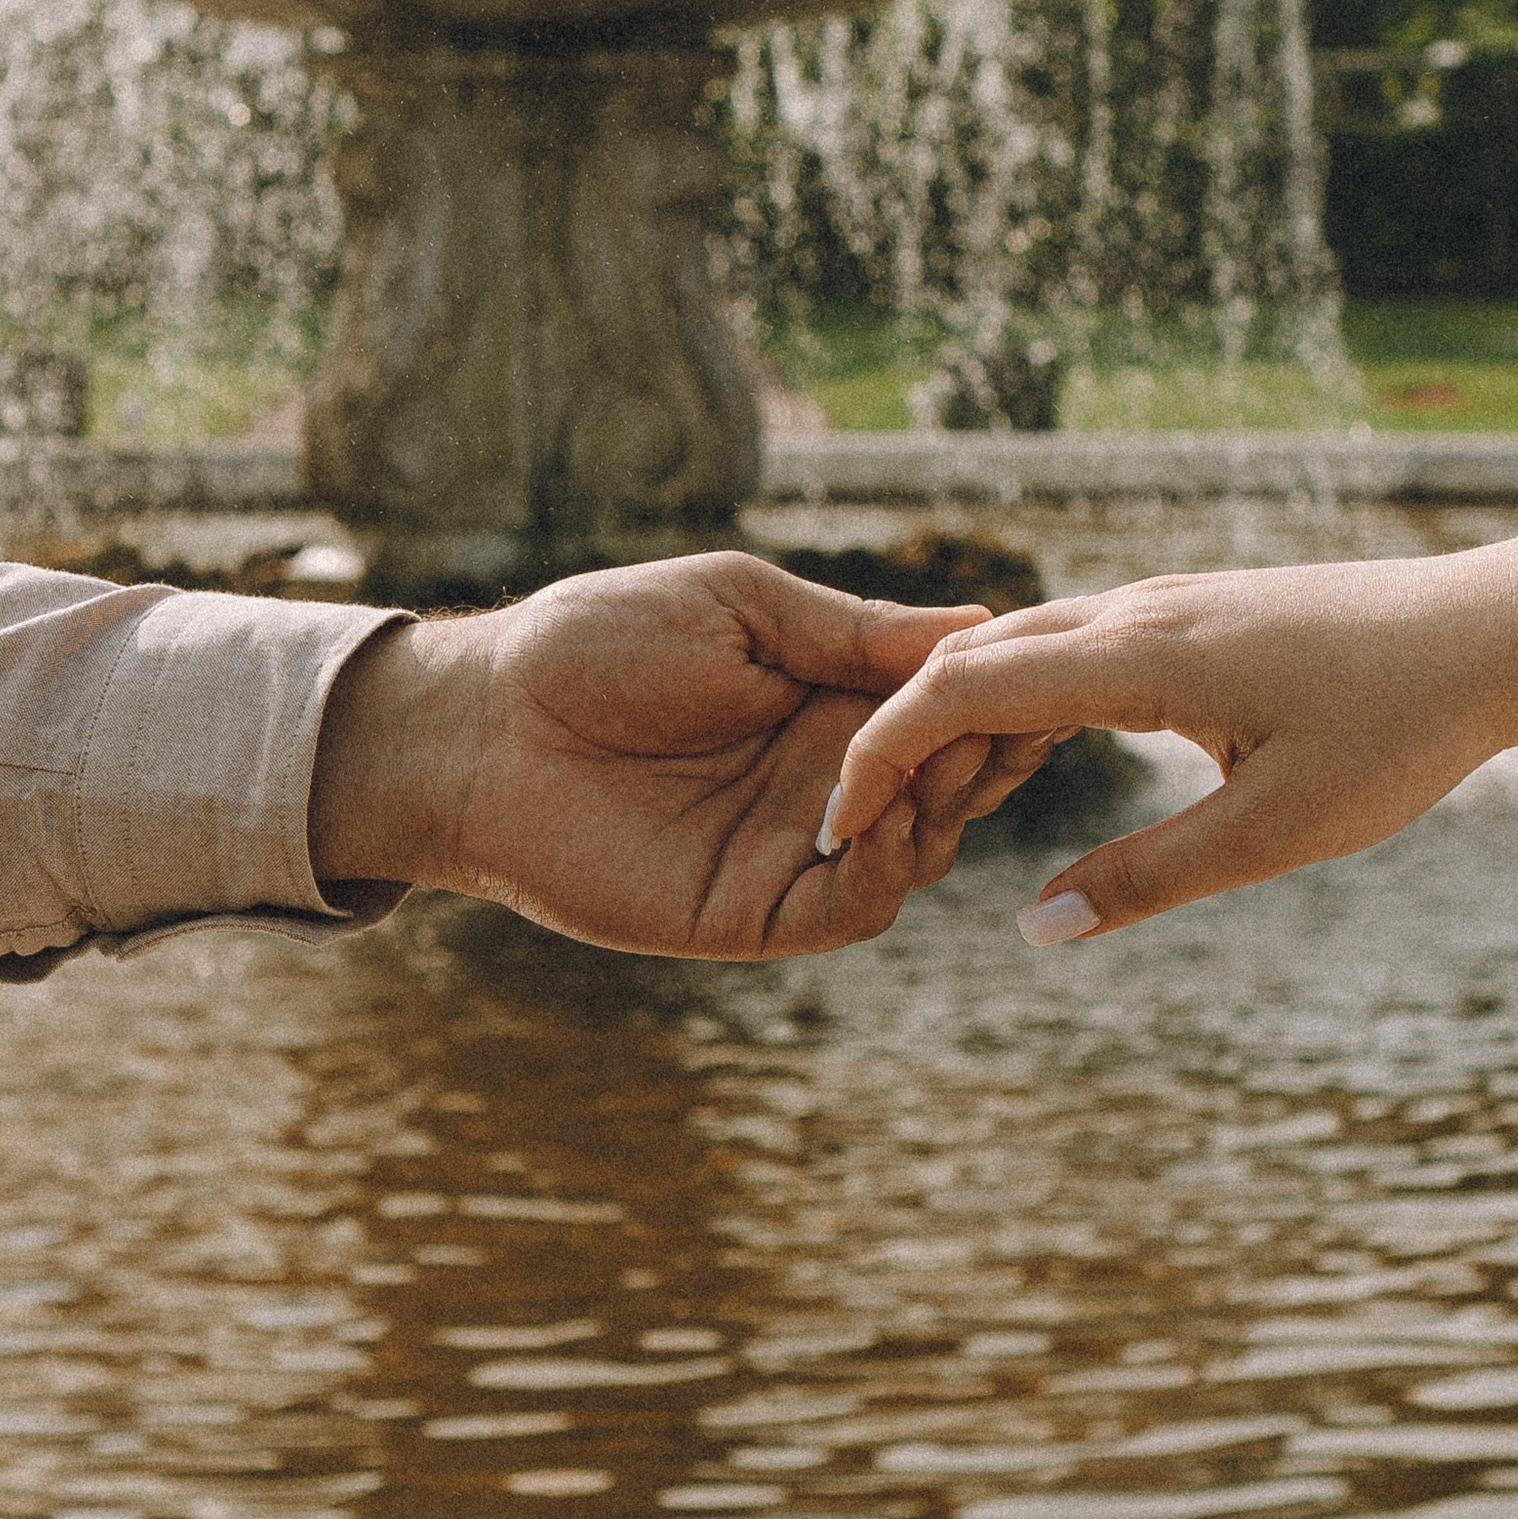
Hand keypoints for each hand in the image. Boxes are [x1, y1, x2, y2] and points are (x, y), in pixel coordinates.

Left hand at [308, 550, 1052, 957]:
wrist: (482, 727)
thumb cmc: (592, 643)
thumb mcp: (739, 607)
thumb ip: (854, 631)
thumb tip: (980, 624)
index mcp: (829, 697)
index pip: (946, 708)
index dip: (995, 696)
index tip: (1035, 674)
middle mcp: (826, 777)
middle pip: (951, 781)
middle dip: (986, 754)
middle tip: (997, 726)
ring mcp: (794, 849)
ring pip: (918, 851)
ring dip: (942, 811)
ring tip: (935, 770)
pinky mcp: (755, 911)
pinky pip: (851, 909)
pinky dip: (885, 873)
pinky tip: (880, 825)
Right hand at [829, 523, 1517, 940]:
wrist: (1493, 631)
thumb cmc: (1397, 731)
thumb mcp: (1275, 830)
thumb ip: (1149, 879)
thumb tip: (1036, 929)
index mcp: (1138, 655)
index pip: (959, 689)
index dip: (882, 754)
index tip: (842, 824)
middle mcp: (1136, 609)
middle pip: (969, 656)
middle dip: (897, 735)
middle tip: (854, 822)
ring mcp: (1165, 600)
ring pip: (1019, 640)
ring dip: (954, 709)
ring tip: (918, 797)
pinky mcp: (1195, 610)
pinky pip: (1069, 637)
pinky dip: (1015, 688)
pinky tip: (1022, 748)